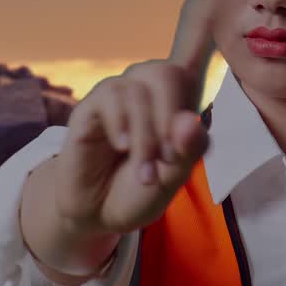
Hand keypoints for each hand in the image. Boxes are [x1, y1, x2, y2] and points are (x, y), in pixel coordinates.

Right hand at [51, 60, 210, 236]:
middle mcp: (146, 92)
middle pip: (166, 73)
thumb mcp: (174, 178)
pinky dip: (120, 121)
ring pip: (137, 90)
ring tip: (145, 173)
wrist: (100, 216)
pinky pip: (109, 95)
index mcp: (175, 102)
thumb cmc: (140, 191)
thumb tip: (190, 121)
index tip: (191, 119)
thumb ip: (188, 150)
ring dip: (145, 135)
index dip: (196, 78)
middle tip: (167, 158)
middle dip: (170, 118)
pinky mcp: (88, 108)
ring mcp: (117, 98)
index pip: (192, 69)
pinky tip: (122, 147)